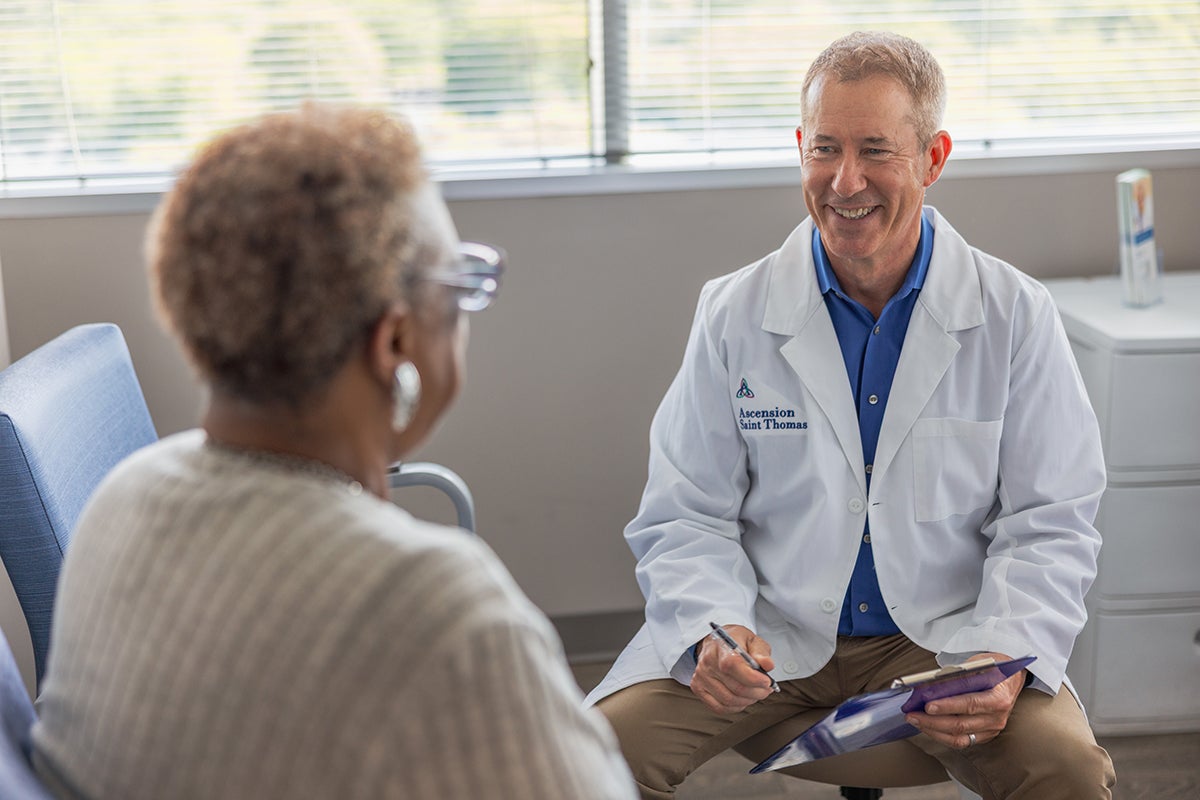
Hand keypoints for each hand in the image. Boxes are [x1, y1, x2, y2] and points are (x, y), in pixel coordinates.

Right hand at [689, 624, 775, 713]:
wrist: (716, 643)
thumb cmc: (735, 641)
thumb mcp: (752, 639)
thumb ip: (761, 652)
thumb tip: (767, 665)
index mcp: (721, 646)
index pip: (733, 666)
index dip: (753, 678)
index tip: (767, 681)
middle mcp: (707, 662)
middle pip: (735, 687)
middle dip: (757, 692)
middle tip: (766, 689)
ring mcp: (701, 676)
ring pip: (729, 700)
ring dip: (748, 700)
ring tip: (756, 693)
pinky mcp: (698, 688)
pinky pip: (719, 707)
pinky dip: (735, 707)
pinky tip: (742, 699)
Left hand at [904, 652, 1025, 749]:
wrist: (1009, 678)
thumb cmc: (990, 669)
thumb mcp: (977, 665)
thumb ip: (957, 676)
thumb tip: (930, 686)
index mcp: (999, 697)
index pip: (970, 703)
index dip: (947, 706)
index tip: (927, 705)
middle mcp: (997, 717)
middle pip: (961, 724)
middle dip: (933, 721)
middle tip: (912, 714)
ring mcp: (992, 729)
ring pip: (959, 737)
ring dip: (933, 730)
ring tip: (915, 721)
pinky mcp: (986, 736)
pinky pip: (962, 741)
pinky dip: (942, 735)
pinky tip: (928, 727)